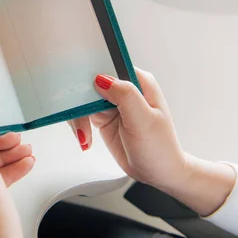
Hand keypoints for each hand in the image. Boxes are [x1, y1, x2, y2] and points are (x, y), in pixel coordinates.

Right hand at [70, 68, 235, 215]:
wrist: (157, 173)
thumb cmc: (159, 148)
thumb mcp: (144, 120)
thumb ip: (125, 95)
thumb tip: (101, 78)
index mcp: (138, 81)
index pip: (110, 65)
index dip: (91, 70)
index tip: (78, 84)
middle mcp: (124, 89)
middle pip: (91, 81)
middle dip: (79, 98)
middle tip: (77, 117)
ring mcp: (112, 103)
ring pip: (83, 99)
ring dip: (78, 117)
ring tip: (84, 135)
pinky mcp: (102, 116)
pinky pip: (82, 113)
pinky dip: (79, 125)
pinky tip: (85, 138)